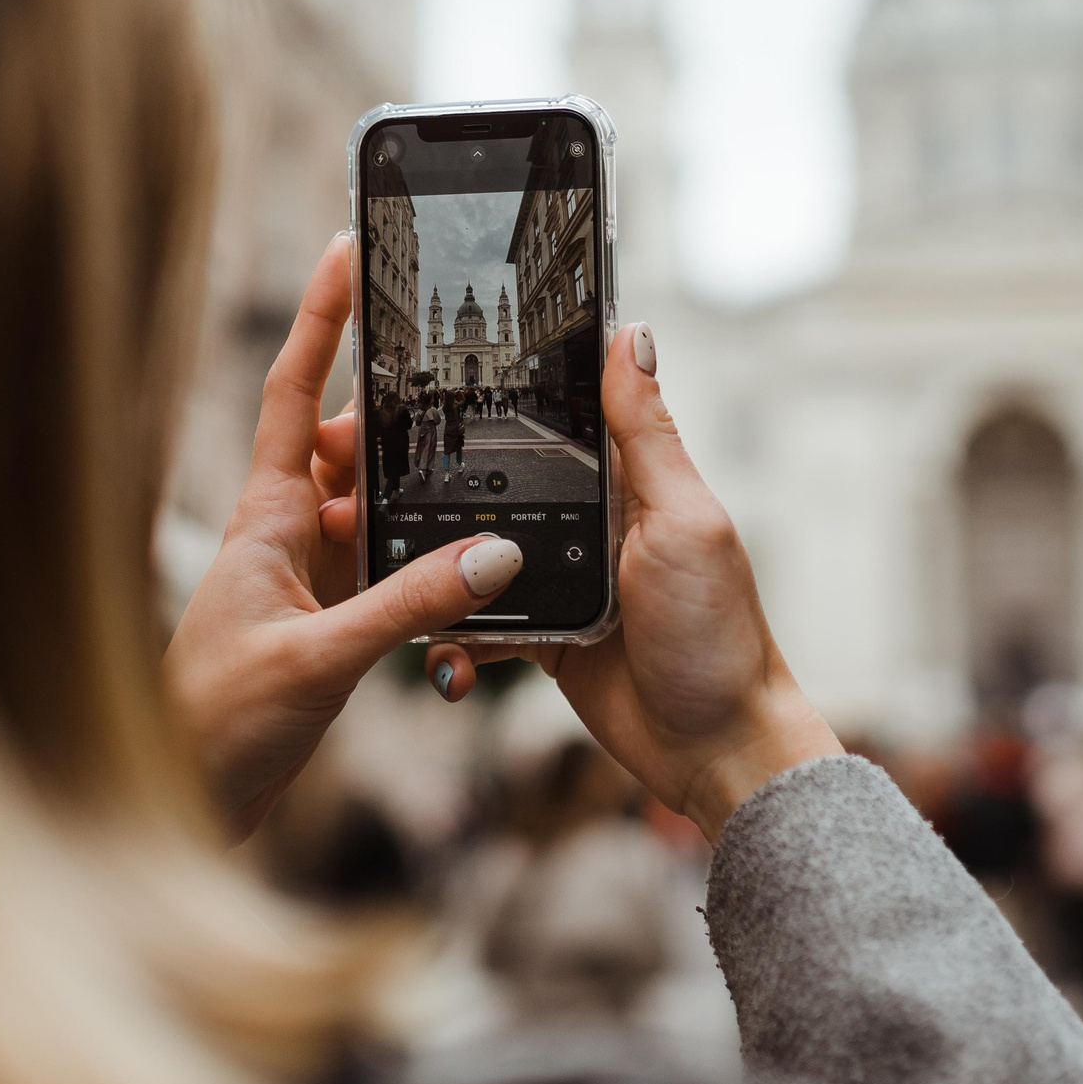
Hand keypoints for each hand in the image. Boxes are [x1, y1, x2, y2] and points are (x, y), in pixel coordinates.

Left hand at [166, 233, 524, 833]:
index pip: (295, 392)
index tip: (347, 249)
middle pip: (352, 443)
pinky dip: (426, 563)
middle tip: (464, 375)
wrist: (182, 802)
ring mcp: (306, 577)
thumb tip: (493, 554)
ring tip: (483, 475)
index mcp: (266, 517)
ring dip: (422, 496)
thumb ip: (409, 605)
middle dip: (406, 412)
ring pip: (375, 507)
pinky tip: (466, 574)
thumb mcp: (322, 658)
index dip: (321, 318)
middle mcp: (285, 534)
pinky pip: (387, 568)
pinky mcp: (326, 622)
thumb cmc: (216, 724)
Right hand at [426, 323, 840, 840]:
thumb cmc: (718, 633)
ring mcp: (559, 580)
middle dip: (430, 484)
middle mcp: (587, 523)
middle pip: (492, 484)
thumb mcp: (683, 520)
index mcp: (624, 481)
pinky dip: (452, 635)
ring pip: (471, 556)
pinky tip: (439, 647)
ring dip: (428, 565)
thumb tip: (629, 334)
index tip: (423, 378)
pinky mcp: (541, 634)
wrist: (714, 749)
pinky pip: (476, 623)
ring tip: (380, 563)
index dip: (494, 396)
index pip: (551, 417)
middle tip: (364, 481)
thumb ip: (648, 435)